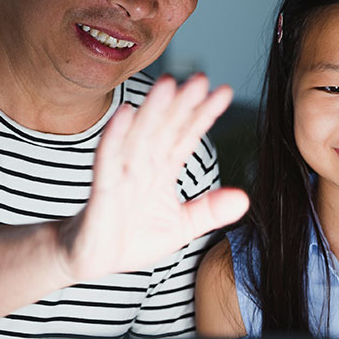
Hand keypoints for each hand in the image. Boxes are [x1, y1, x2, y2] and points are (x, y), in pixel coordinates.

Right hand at [56, 74, 249, 281]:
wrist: (92, 260)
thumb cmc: (132, 238)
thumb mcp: (181, 227)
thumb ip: (210, 211)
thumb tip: (245, 197)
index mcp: (162, 170)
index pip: (186, 136)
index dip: (204, 115)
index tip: (224, 93)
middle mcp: (143, 165)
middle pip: (165, 127)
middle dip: (182, 103)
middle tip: (201, 78)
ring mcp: (121, 173)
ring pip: (140, 135)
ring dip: (153, 110)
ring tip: (169, 84)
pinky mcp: (102, 188)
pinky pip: (108, 158)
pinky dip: (116, 135)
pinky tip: (126, 112)